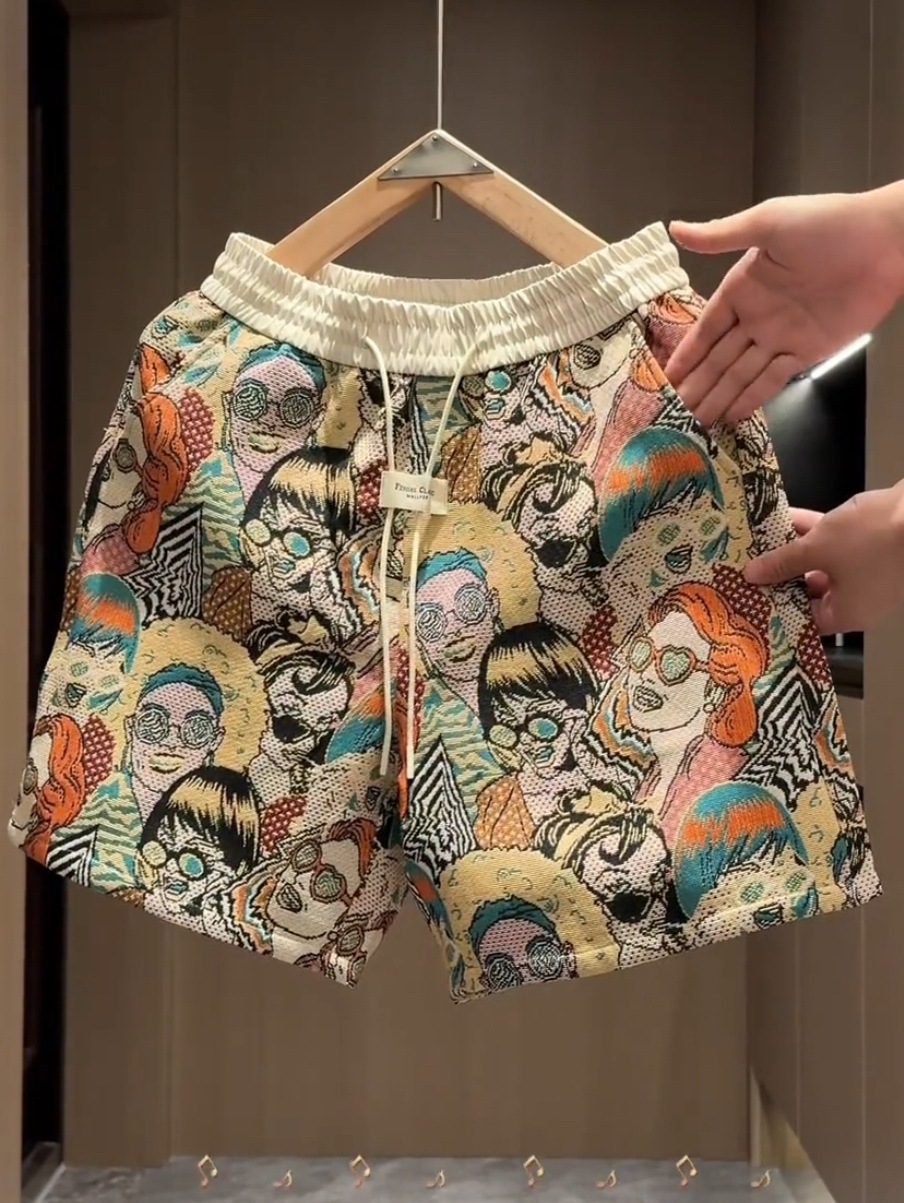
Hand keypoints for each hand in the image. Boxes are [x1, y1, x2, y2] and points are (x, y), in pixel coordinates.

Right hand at [664, 187, 903, 425]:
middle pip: (718, 359)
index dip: (685, 355)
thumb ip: (720, 235)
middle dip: (695, 386)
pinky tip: (729, 416)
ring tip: (692, 423)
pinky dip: (750, 399)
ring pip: (739, 375)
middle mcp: (756, 316)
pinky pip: (772, 380)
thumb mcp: (767, 222)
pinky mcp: (807, 352)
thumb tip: (675, 229)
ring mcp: (781, 337)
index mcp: (742, 287)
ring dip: (716, 398)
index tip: (664, 378)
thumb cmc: (828, 224)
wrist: (885, 241)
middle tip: (671, 414)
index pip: (705, 329)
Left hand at [744, 487, 903, 633]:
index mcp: (848, 614)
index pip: (805, 619)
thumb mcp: (819, 548)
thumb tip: (752, 575)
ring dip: (795, 548)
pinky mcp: (876, 546)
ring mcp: (870, 572)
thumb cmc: (873, 540)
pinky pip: (838, 543)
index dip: (776, 605)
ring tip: (760, 538)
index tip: (749, 593)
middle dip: (781, 572)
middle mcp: (860, 599)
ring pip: (824, 562)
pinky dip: (816, 532)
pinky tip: (787, 515)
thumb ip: (783, 562)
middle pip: (812, 589)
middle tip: (748, 563)